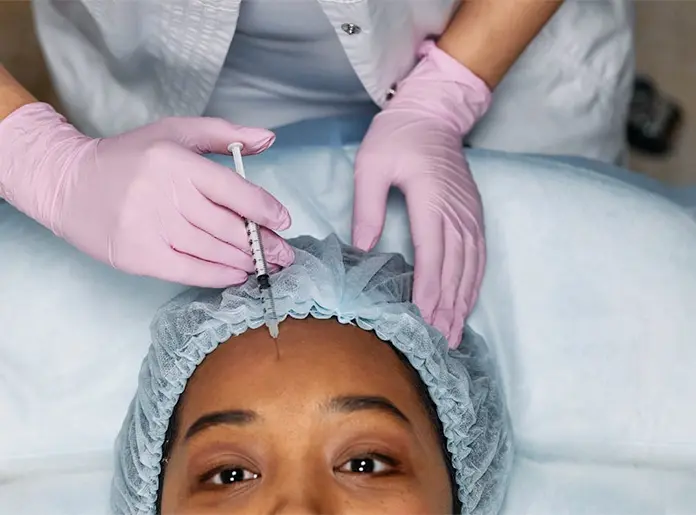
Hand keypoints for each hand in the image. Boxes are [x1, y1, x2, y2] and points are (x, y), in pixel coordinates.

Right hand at [0, 104, 294, 285]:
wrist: (70, 184)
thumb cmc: (131, 157)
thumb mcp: (175, 133)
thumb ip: (224, 134)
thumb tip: (269, 139)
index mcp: (177, 161)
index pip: (235, 190)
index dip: (265, 210)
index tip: (284, 222)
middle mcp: (165, 194)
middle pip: (228, 226)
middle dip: (263, 244)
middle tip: (285, 255)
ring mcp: (150, 227)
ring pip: (213, 250)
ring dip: (246, 261)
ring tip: (266, 265)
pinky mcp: (138, 255)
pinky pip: (190, 271)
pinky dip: (219, 276)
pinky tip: (237, 275)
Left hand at [352, 41, 490, 347]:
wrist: (433, 112)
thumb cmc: (397, 136)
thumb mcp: (371, 165)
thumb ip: (367, 208)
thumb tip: (362, 250)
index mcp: (431, 199)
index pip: (432, 254)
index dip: (429, 291)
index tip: (424, 321)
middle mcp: (456, 211)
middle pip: (454, 268)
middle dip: (446, 309)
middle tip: (438, 343)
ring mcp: (469, 214)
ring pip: (469, 266)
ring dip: (462, 302)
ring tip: (453, 334)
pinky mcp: (473, 214)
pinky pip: (478, 255)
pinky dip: (473, 283)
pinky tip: (466, 303)